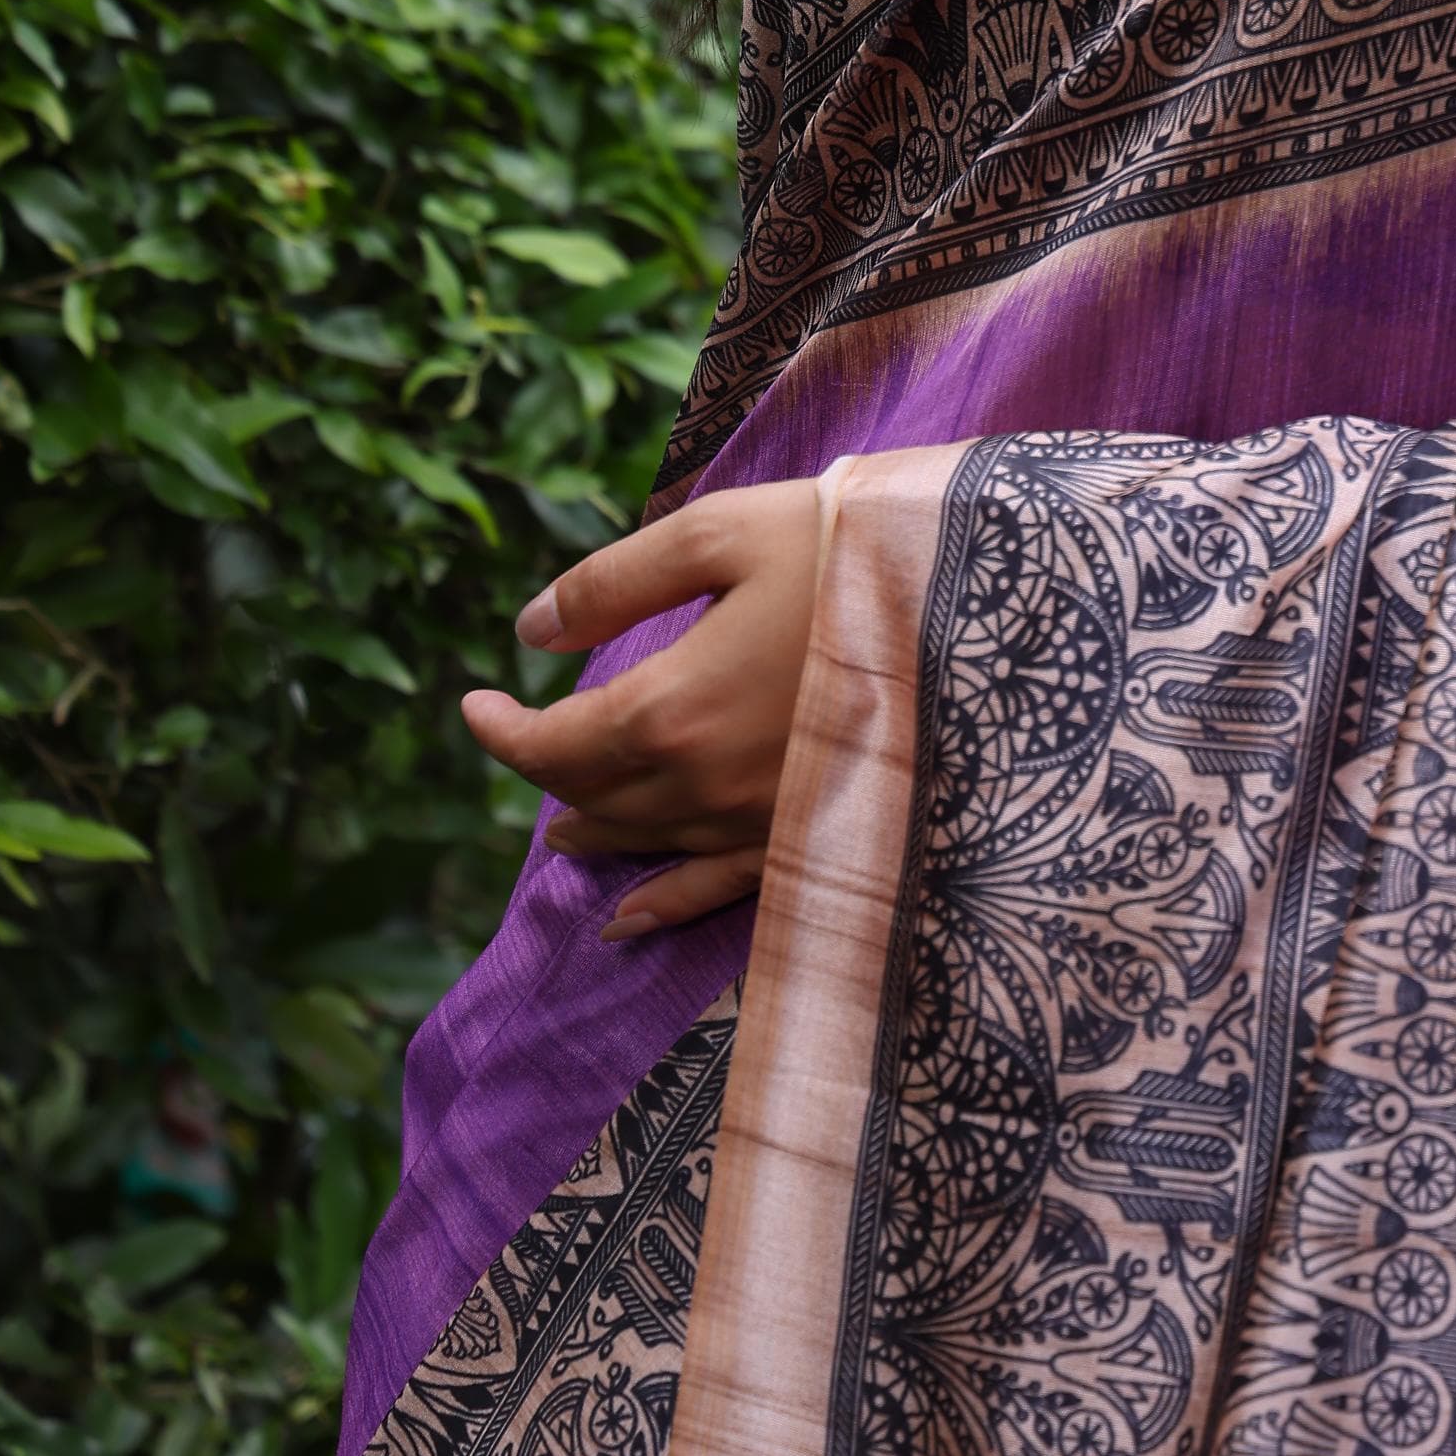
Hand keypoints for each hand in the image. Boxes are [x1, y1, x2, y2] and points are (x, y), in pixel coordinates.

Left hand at [460, 480, 824, 941]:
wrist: (983, 608)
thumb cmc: (850, 550)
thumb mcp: (722, 532)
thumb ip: (616, 583)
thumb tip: (530, 631)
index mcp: (671, 705)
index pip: (554, 742)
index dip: (501, 731)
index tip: (472, 704)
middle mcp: (704, 782)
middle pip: (594, 795)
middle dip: (546, 774)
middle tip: (526, 746)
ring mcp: (760, 821)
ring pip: (647, 844)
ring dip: (595, 830)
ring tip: (563, 828)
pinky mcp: (809, 836)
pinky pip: (717, 891)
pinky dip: (662, 907)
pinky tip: (626, 922)